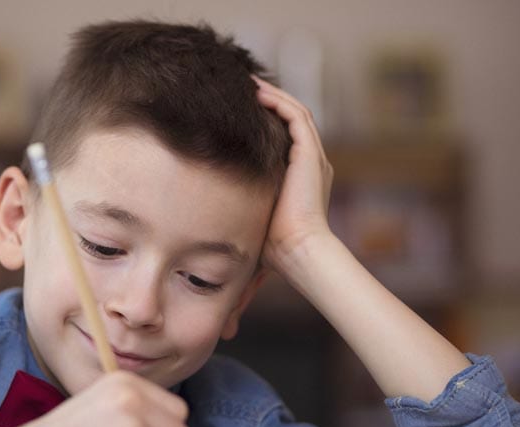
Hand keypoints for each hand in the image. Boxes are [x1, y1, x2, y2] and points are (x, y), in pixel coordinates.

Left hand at [253, 76, 334, 270]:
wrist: (297, 250)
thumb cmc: (272, 244)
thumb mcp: (252, 214)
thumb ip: (240, 202)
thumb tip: (206, 210)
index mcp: (300, 176)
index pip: (285, 137)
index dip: (266, 120)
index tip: (240, 111)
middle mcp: (310, 163)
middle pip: (292, 119)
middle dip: (270, 101)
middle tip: (243, 87)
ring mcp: (313, 157)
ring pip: (295, 112)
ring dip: (273, 95)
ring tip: (249, 83)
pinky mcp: (310, 154)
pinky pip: (297, 117)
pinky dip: (279, 102)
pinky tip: (258, 94)